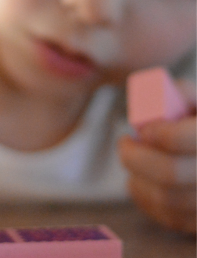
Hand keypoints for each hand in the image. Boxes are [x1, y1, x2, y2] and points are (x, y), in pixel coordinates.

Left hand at [119, 113, 195, 233]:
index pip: (187, 140)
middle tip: (123, 144)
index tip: (144, 129)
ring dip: (137, 179)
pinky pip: (171, 219)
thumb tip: (149, 106)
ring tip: (130, 159)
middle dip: (136, 158)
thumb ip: (179, 92)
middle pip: (171, 174)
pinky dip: (146, 200)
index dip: (159, 134)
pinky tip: (138, 182)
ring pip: (167, 200)